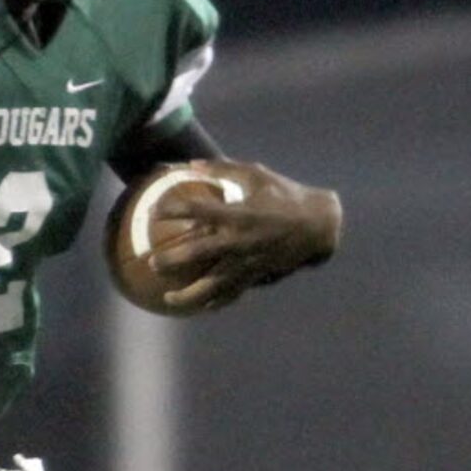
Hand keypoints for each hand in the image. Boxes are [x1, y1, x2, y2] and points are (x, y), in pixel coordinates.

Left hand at [151, 160, 342, 312]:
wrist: (318, 225)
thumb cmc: (285, 195)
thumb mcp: (257, 174)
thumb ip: (222, 168)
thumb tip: (190, 163)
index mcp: (238, 213)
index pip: (196, 210)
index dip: (172, 209)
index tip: (153, 212)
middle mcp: (239, 241)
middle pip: (197, 254)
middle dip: (171, 260)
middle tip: (152, 262)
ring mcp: (247, 262)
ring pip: (211, 285)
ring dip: (187, 294)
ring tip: (168, 298)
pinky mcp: (256, 276)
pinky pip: (232, 294)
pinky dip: (214, 302)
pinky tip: (199, 306)